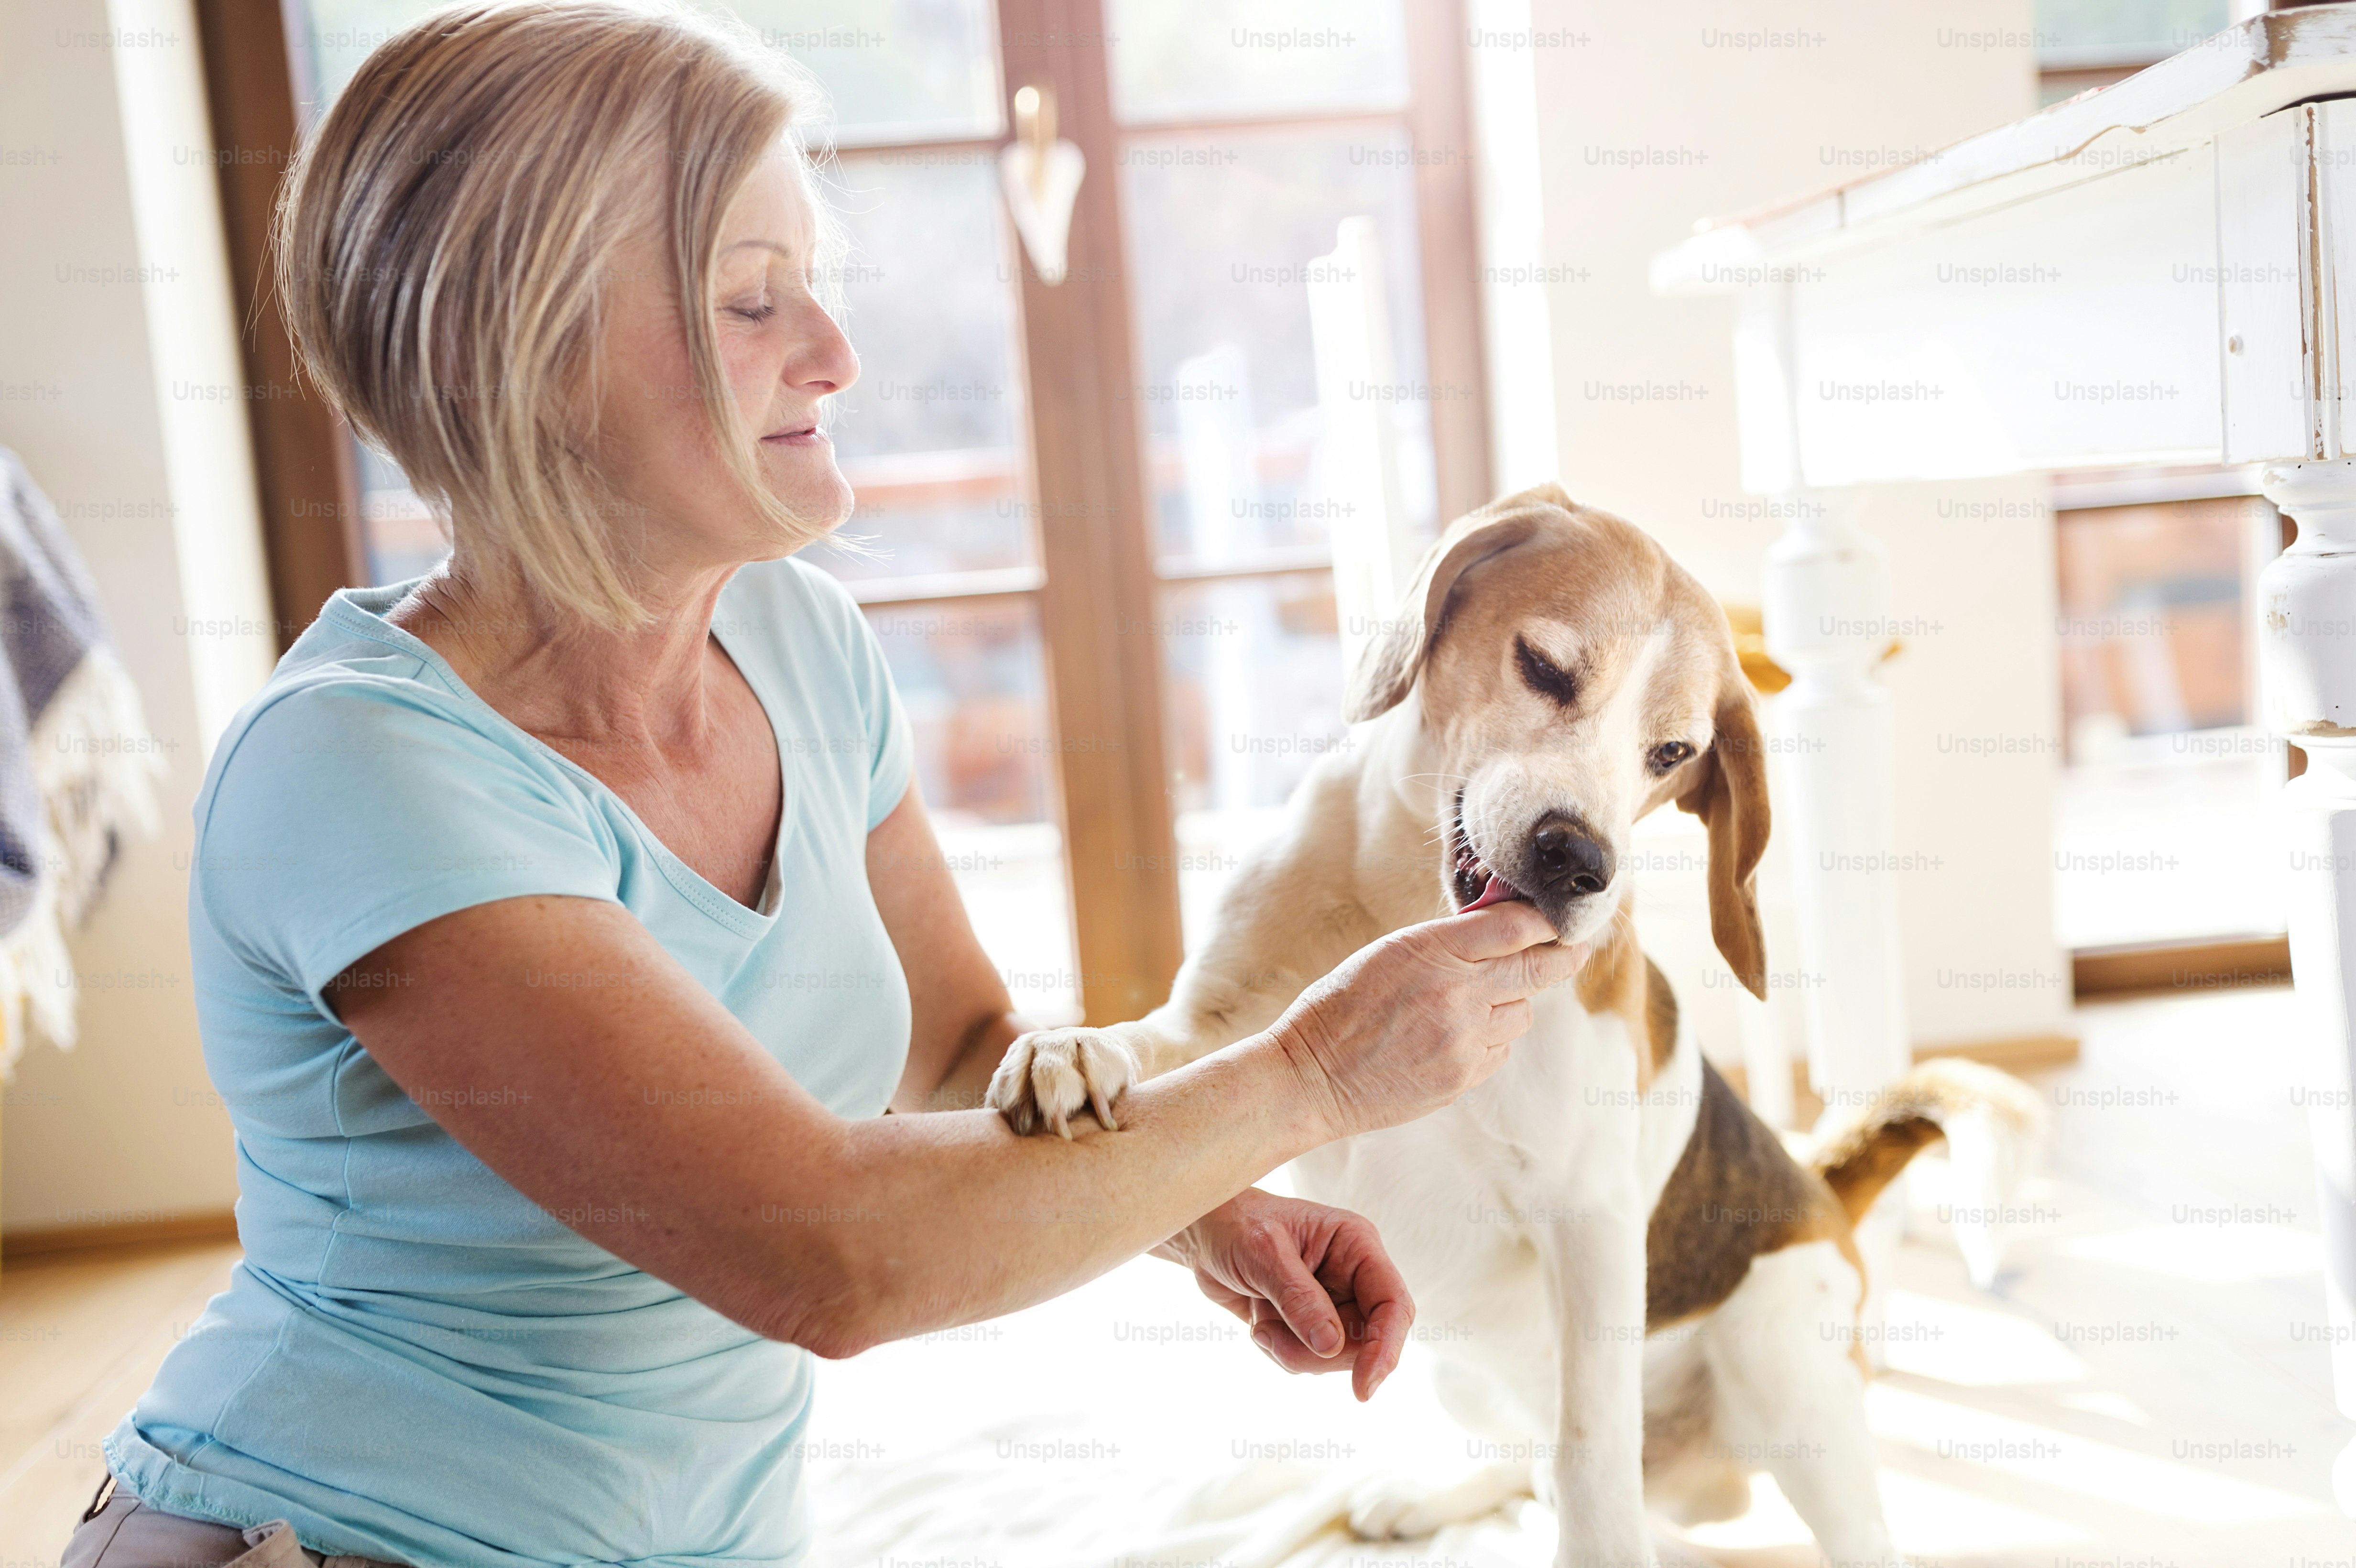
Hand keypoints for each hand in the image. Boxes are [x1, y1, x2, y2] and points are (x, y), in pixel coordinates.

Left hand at [1158, 1187, 1412, 1400]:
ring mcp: (1334, 1302)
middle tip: (1271, 1339)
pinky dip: (1279, 1350)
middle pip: (1365, 1341)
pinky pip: (1309, 1359)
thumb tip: (1331, 1345)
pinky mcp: (1312, 1324)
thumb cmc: (1237, 1226)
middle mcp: (1353, 1277)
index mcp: (1356, 1246)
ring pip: (1335, 1357)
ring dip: (1291, 1350)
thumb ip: (1299, 1298)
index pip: (1392, 1304)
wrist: (1206, 1235)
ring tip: (1259, 1319)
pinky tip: (1258, 1321)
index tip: (1362, 1388)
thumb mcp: (1264, 1254)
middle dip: (1318, 1353)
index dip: (1385, 1348)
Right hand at [1273, 905, 1587, 1142]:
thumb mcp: (1388, 953)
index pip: (1515, 927)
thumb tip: (1501, 930)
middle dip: (1562, 956)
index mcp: (1432, 951)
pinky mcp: (1463, 1078)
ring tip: (1473, 1004)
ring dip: (1511, 1003)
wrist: (1310, 1076)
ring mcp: (1464, 1040)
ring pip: (1521, 1013)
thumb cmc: (1340, 1006)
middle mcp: (1457, 994)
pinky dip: (1490, 1040)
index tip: (1556, 919)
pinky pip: (1500, 1050)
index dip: (1545, 921)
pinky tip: (1454, 1037)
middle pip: (1538, 969)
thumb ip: (1446, 943)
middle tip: (1576, 949)